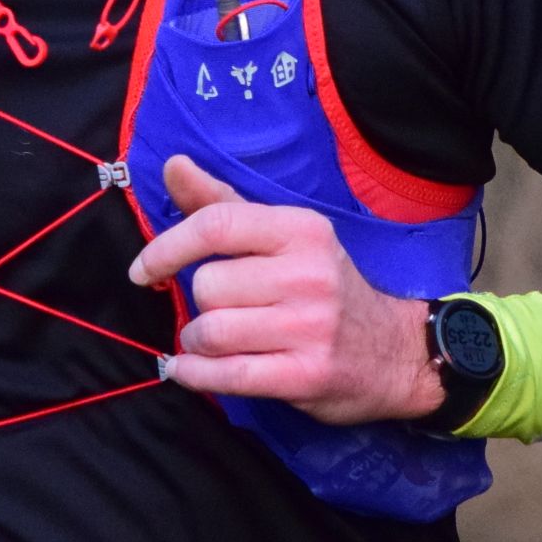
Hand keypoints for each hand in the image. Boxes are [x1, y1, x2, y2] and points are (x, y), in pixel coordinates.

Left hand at [124, 154, 442, 425]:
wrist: (398, 352)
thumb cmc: (328, 288)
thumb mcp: (288, 236)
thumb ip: (224, 202)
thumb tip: (172, 165)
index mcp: (302, 230)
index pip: (216, 225)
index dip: (168, 247)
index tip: (144, 269)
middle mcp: (308, 274)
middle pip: (208, 286)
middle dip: (202, 303)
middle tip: (223, 310)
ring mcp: (309, 328)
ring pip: (212, 332)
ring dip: (199, 342)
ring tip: (218, 341)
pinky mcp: (306, 375)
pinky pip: (226, 375)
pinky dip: (196, 374)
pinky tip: (191, 368)